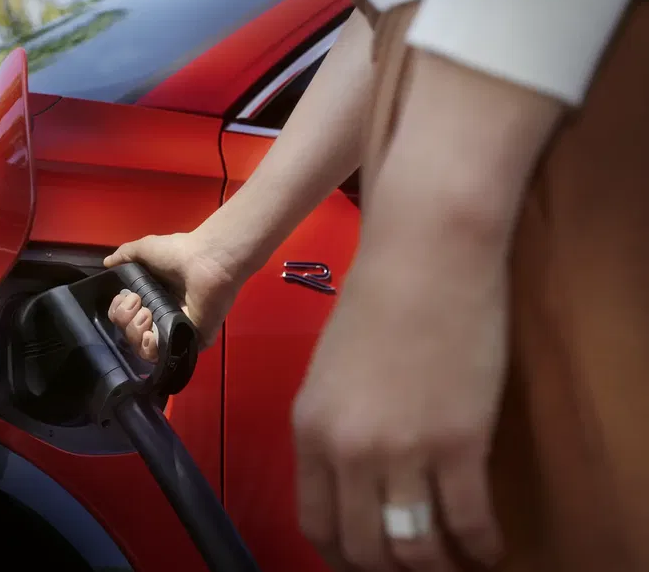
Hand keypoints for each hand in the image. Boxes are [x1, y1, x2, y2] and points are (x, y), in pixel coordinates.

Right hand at [104, 231, 246, 360]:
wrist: (206, 261)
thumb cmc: (178, 253)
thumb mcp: (144, 249)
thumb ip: (124, 255)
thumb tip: (107, 263)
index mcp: (152, 297)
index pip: (125, 316)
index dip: (118, 310)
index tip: (125, 298)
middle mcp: (162, 316)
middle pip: (129, 333)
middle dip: (125, 320)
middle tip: (138, 304)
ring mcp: (176, 331)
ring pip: (143, 348)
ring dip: (135, 332)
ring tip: (146, 315)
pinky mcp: (190, 342)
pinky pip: (164, 357)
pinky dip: (151, 349)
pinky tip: (150, 335)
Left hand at [291, 250, 507, 570]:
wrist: (425, 260)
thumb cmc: (376, 305)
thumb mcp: (329, 374)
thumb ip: (334, 430)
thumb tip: (353, 483)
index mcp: (311, 431)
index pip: (317, 524)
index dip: (343, 558)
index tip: (365, 565)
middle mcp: (349, 450)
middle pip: (365, 548)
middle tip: (415, 570)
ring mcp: (405, 450)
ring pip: (416, 549)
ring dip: (438, 568)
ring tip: (454, 564)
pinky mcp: (460, 442)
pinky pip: (469, 523)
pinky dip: (482, 547)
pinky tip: (491, 549)